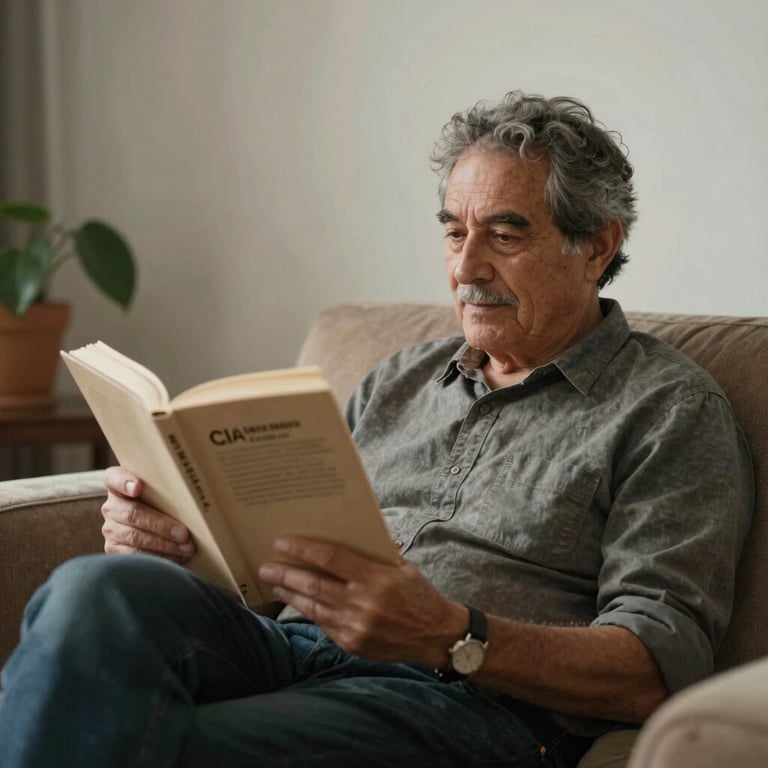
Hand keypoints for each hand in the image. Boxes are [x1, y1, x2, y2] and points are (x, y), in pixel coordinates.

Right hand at [101, 466, 195, 562]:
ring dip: (164, 545)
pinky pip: (135, 557)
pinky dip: (159, 558)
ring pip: (135, 538)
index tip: (137, 487)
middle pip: (133, 514)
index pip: (115, 478)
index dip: (124, 482)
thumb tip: (196, 486)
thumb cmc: (163, 500)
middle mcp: (112, 506)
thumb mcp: (163, 489)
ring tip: (186, 548)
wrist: (153, 521)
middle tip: (184, 533)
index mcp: (119, 484)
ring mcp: (111, 529)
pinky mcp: (114, 549)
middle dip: (161, 525)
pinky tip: (177, 557)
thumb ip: (170, 485)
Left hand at [258, 537, 466, 666]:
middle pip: (314, 584)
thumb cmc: (419, 594)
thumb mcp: (402, 567)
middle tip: (266, 566)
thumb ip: (374, 555)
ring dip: (290, 594)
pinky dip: (309, 611)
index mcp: (377, 578)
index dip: (303, 549)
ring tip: (275, 584)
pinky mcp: (352, 644)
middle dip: (285, 574)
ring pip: (313, 607)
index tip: (282, 543)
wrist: (437, 635)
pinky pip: (324, 624)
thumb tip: (343, 538)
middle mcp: (363, 603)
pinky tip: (298, 602)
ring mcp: (356, 627)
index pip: (331, 559)